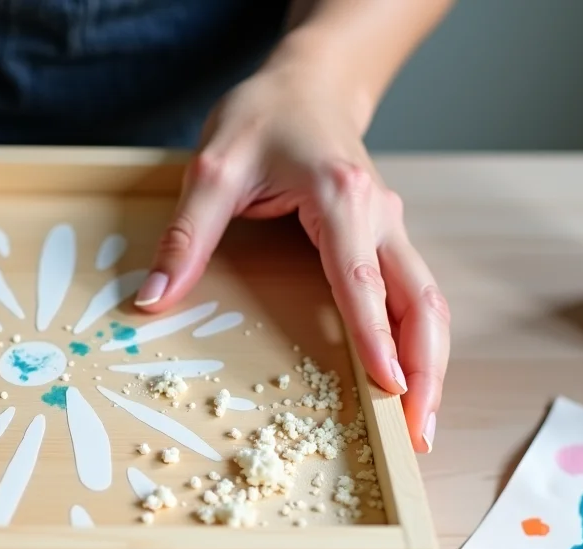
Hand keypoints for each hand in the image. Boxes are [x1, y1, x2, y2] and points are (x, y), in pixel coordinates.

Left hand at [135, 68, 448, 452]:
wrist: (309, 81)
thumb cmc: (265, 114)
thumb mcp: (212, 167)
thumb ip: (186, 236)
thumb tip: (151, 300)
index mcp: (342, 198)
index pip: (363, 281)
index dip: (377, 338)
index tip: (391, 389)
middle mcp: (379, 216)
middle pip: (421, 302)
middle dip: (427, 370)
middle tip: (419, 433)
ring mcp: (389, 228)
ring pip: (427, 302)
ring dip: (431, 363)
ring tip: (420, 424)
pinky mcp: (385, 239)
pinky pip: (412, 296)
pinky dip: (417, 342)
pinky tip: (406, 381)